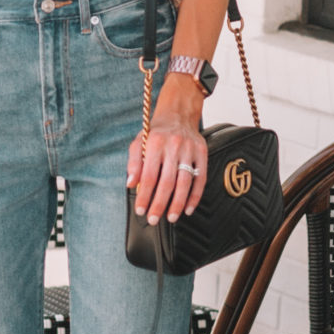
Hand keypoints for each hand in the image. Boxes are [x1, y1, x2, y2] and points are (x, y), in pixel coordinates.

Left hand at [126, 75, 206, 224]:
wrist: (178, 114)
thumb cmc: (156, 132)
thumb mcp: (139, 142)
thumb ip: (133, 163)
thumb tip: (131, 183)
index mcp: (155, 143)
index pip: (149, 176)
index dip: (144, 196)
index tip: (141, 209)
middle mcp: (173, 146)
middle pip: (167, 182)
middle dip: (160, 204)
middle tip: (154, 219)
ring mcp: (189, 150)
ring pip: (185, 182)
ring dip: (178, 203)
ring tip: (171, 218)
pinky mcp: (202, 153)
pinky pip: (200, 179)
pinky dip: (195, 196)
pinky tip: (188, 208)